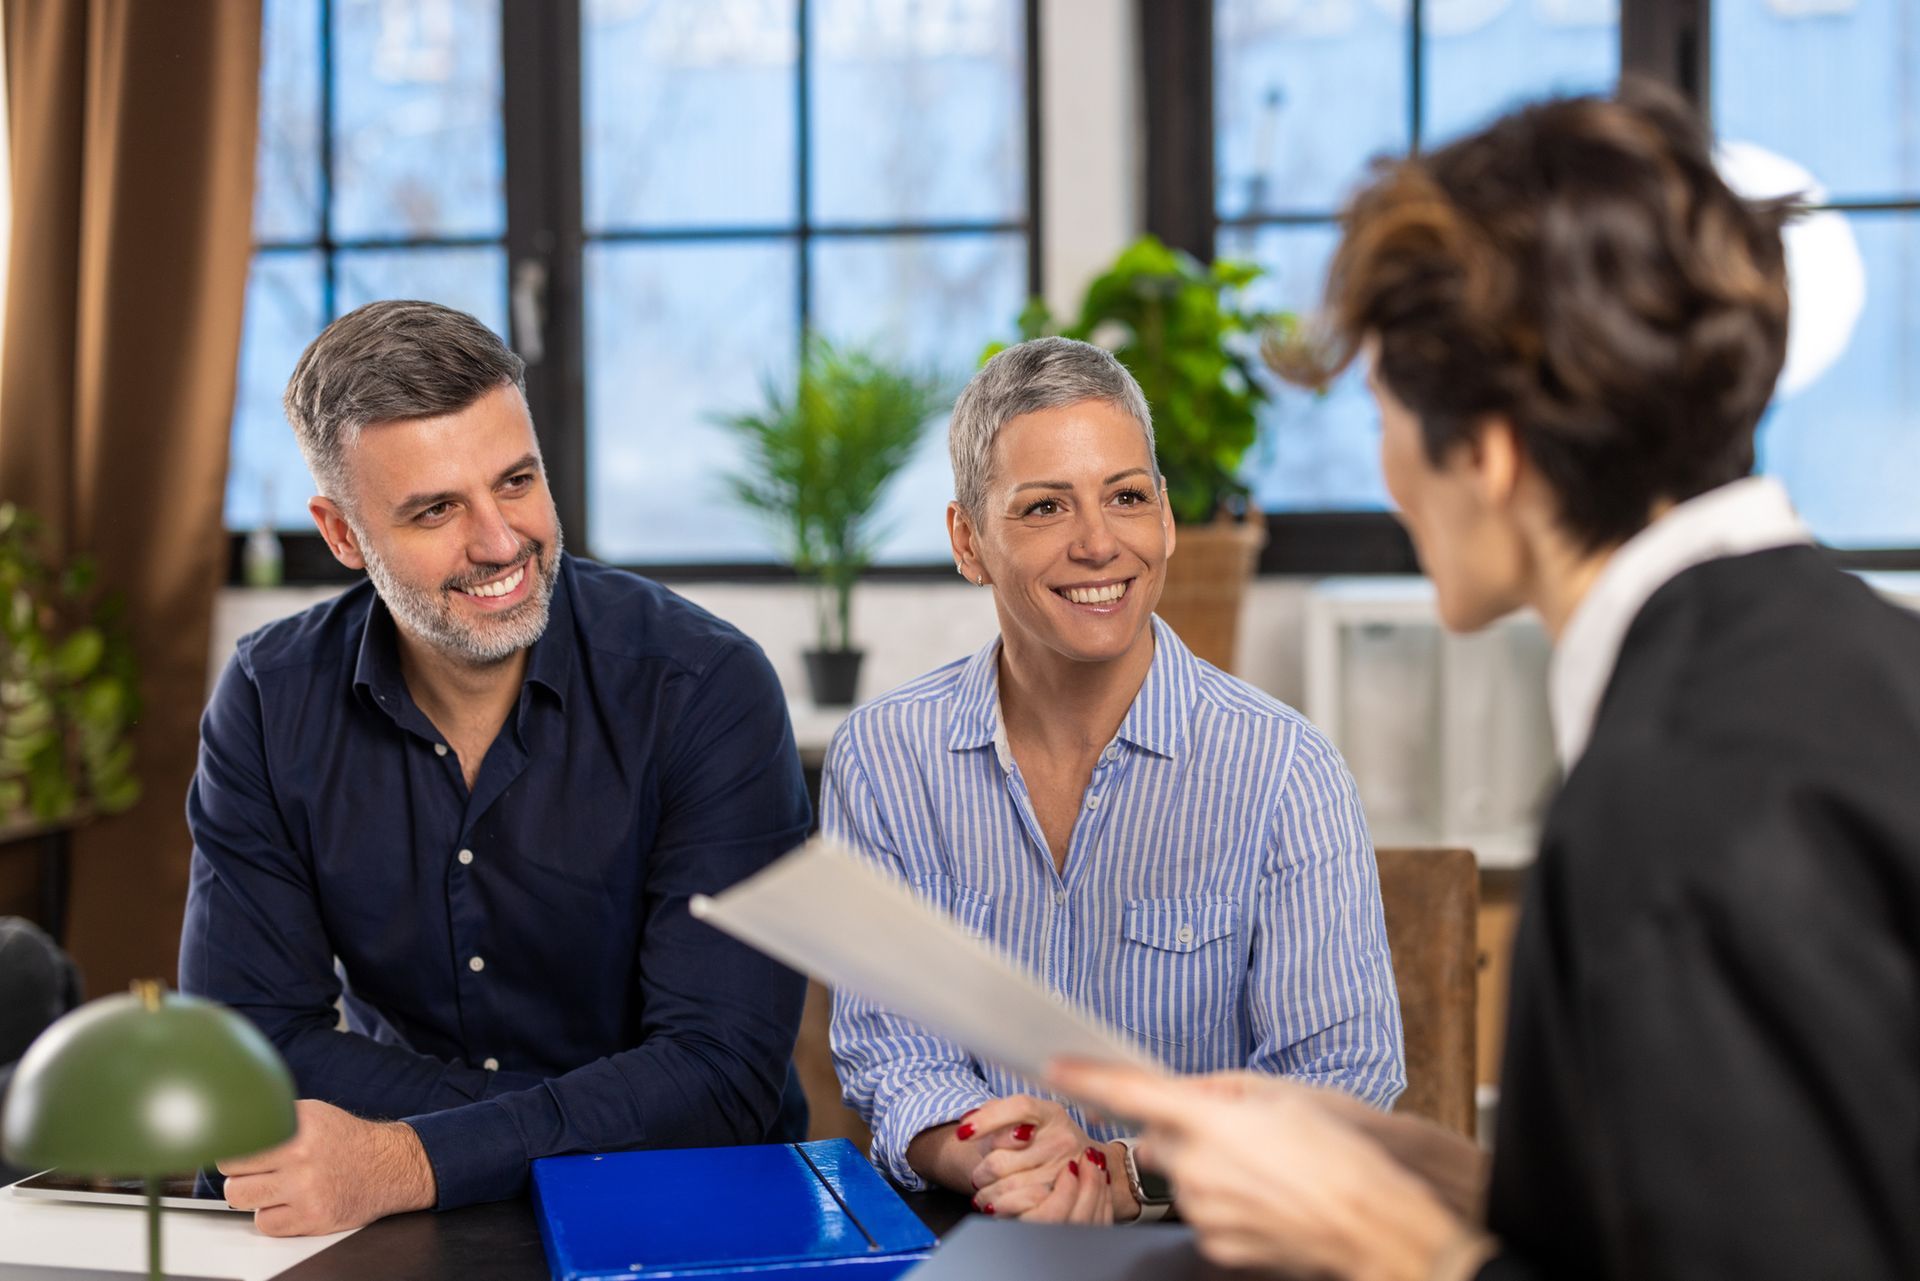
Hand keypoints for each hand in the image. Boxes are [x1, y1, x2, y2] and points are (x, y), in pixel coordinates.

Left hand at [219, 1099, 437, 1235]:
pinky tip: (289, 1203)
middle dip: (240, 1173)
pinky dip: (272, 1216)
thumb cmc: (345, 1140)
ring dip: (251, 1195)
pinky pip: (264, 1223)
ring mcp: (307, 1190)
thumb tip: (231, 1126)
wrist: (389, 1167)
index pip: (238, 1141)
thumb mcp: (313, 1113)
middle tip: (256, 1171)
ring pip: (241, 1199)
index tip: (240, 1150)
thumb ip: (274, 1119)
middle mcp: (302, 1156)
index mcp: (299, 1126)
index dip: (235, 1147)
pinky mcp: (312, 1218)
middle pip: (232, 1173)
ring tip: (270, 1187)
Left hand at [960, 1094, 1128, 1222]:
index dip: (988, 1120)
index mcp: (1051, 1114)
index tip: (963, 1134)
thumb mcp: (1024, 1118)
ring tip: (985, 1191)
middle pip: (1002, 1159)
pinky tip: (996, 1205)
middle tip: (980, 1175)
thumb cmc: (1041, 1139)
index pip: (1020, 1108)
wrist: (1080, 1163)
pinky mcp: (1063, 1198)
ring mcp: (1065, 1171)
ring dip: (987, 1193)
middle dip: (981, 1172)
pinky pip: (1022, 1208)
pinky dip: (1002, 1208)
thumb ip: (996, 1111)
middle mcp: (1063, 1140)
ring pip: (1008, 1187)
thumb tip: (968, 1122)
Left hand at [1049, 1062, 1483, 1279]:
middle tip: (1228, 1134)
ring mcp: (1205, 1212)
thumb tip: (1191, 1090)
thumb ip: (1222, 1090)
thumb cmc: (1340, 1154)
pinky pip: (1204, 1215)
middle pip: (1156, 1142)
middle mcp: (1198, 1168)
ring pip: (1182, 1181)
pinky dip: (1223, 1204)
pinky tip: (1265, 1199)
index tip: (1057, 1067)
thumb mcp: (1283, 1096)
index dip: (1088, 1078)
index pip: (1131, 1093)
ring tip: (1264, 1171)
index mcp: (1210, 1119)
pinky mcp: (1216, 1245)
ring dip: (1205, 1171)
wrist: (1376, 1223)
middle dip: (1178, 1134)